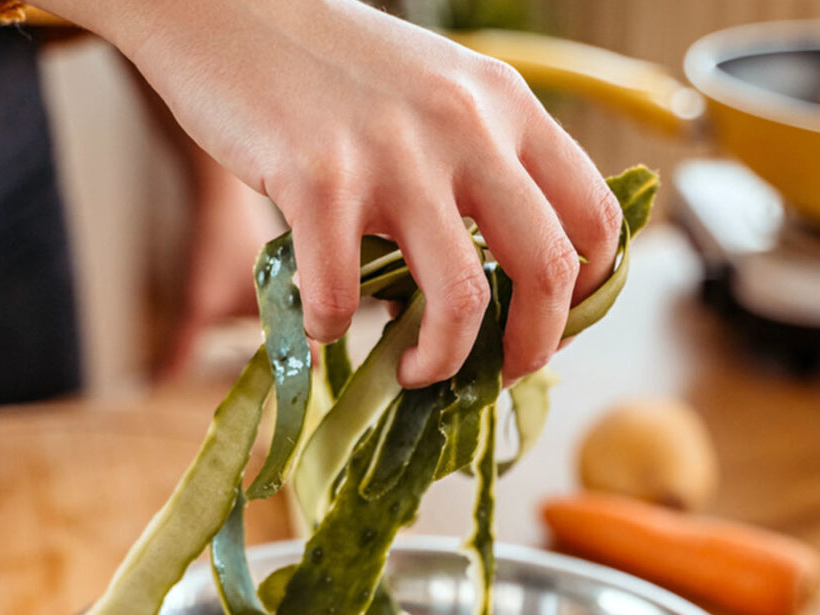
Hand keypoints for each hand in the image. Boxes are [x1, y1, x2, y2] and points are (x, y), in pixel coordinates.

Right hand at [37, 0, 621, 386]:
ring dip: (442, 362)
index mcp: (506, 104)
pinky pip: (345, 297)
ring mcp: (393, 154)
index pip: (594, 215)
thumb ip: (477, 161)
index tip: (551, 324)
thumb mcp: (435, 90)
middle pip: (548, 268)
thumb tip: (499, 283)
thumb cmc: (329, 63)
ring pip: (460, 301)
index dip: (588, 291)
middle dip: (533, 347)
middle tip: (503, 373)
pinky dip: (335, 330)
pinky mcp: (317, 180)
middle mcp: (465, 127)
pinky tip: (324, 321)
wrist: (224, 5)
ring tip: (414, 370)